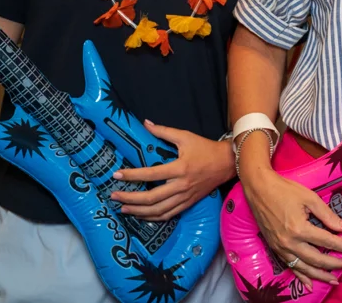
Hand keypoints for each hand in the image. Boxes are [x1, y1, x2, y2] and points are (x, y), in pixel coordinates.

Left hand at [110, 121, 234, 220]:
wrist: (227, 163)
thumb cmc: (205, 148)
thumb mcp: (185, 136)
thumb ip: (164, 131)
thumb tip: (145, 123)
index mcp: (180, 168)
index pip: (151, 174)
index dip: (132, 175)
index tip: (117, 175)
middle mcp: (181, 186)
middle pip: (151, 198)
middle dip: (130, 199)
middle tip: (114, 196)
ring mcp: (185, 197)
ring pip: (158, 210)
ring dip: (139, 211)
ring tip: (123, 209)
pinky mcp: (188, 203)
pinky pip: (168, 215)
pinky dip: (153, 217)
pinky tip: (142, 215)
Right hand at [238, 148, 341, 288]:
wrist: (258, 189)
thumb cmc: (285, 190)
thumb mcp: (309, 198)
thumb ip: (328, 215)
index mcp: (299, 228)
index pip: (328, 241)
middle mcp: (290, 242)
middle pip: (318, 259)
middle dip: (336, 263)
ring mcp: (281, 248)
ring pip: (304, 268)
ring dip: (321, 275)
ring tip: (335, 280)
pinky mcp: (275, 249)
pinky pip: (290, 267)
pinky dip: (301, 277)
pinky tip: (310, 284)